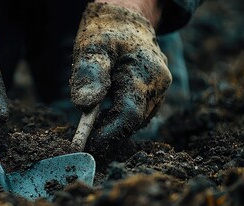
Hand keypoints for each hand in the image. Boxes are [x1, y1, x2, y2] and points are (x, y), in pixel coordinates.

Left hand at [69, 2, 171, 143]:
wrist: (125, 22)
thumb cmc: (106, 33)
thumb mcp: (92, 47)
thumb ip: (89, 73)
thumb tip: (84, 105)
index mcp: (146, 71)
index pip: (129, 113)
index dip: (109, 134)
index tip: (88, 145)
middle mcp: (158, 84)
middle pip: (133, 121)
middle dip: (109, 136)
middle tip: (84, 144)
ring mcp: (159, 91)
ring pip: (136, 120)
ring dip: (113, 129)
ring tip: (89, 132)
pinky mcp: (153, 95)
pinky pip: (136, 114)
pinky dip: (118, 120)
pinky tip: (102, 121)